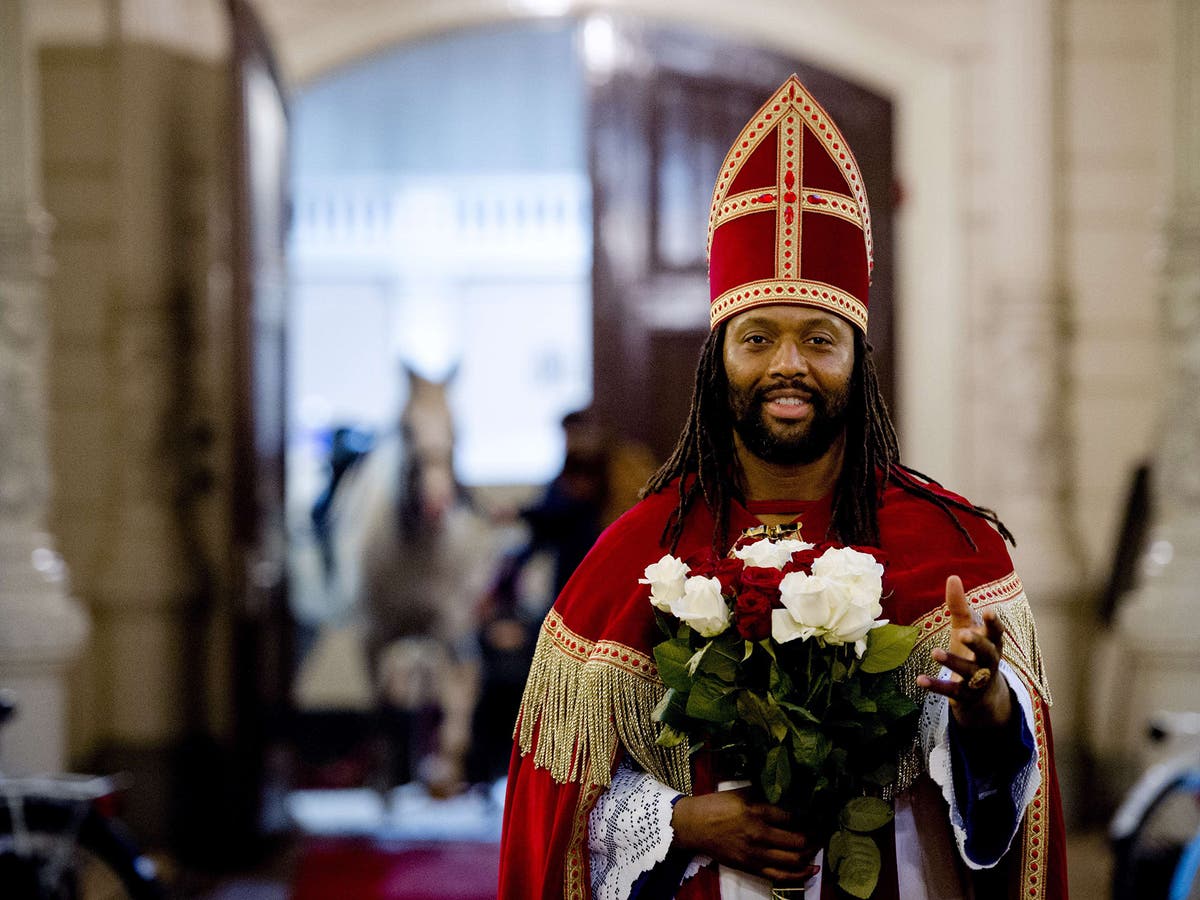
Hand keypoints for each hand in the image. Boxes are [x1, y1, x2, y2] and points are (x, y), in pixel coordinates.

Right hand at [671, 788, 819, 881]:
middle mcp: (759, 834)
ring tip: (818, 847)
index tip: (820, 815)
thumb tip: (788, 791)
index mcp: (756, 811)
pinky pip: (780, 875)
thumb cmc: (715, 806)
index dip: (811, 817)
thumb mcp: (740, 792)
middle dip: (816, 837)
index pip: (793, 817)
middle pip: (798, 840)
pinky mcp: (750, 867)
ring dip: (810, 854)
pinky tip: (811, 869)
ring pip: (793, 860)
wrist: (693, 826)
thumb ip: (764, 793)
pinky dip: (799, 875)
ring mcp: (755, 854)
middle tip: (824, 831)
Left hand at [916, 575, 1012, 729]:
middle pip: (987, 652)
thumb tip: (953, 577)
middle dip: (976, 643)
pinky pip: (951, 690)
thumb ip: (959, 606)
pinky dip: (936, 686)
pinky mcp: (964, 695)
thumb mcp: (966, 628)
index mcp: (992, 643)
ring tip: (934, 653)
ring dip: (952, 662)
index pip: (996, 632)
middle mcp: (989, 662)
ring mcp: (978, 680)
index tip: (989, 611)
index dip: (993, 623)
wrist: (983, 695)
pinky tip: (920, 680)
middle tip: (963, 634)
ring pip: (968, 671)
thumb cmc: (973, 652)